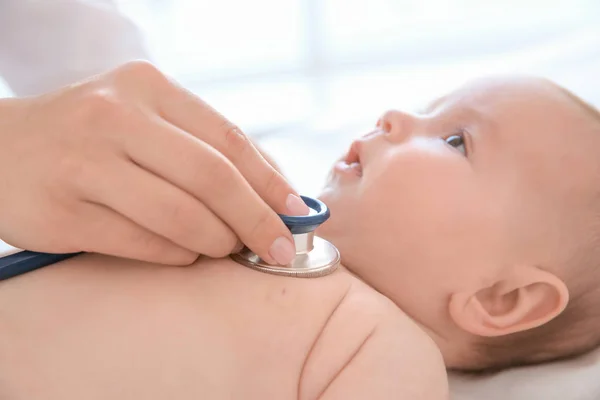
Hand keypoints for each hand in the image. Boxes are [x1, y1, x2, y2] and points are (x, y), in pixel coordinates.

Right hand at [0, 61, 307, 264]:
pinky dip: (177, 255)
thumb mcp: (146, 120)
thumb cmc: (90, 137)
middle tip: (277, 248)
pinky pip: (144, 243)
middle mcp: (114, 118)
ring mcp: (84, 164)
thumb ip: (206, 148)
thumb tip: (277, 192)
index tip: (298, 214)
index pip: (228, 139)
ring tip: (226, 248)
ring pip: (180, 215)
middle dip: (255, 220)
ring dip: (216, 241)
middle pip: (212, 177)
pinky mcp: (64, 211)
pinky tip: (185, 254)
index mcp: (146, 88)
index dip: (271, 182)